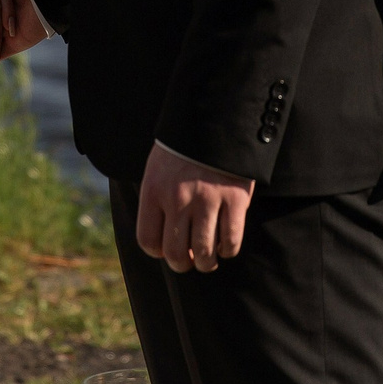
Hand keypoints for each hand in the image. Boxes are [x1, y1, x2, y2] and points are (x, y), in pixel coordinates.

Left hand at [136, 142, 253, 273]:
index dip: (158, 252)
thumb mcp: (158, 169)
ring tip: (209, 259)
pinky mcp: (234, 199)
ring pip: (204, 253)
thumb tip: (164, 240)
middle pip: (175, 253)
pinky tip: (227, 245)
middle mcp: (178, 199)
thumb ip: (157, 201)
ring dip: (207, 263)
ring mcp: (207, 200)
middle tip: (191, 261)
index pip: (148, 240)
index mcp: (154, 190)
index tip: (168, 249)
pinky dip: (229, 249)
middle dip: (183, 264)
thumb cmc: (184, 149)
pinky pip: (231, 240)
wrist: (216, 119)